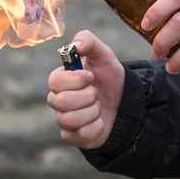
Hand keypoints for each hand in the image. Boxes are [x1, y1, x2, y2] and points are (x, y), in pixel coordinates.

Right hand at [47, 30, 123, 148]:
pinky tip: (100, 121)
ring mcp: (63, 119)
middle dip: (87, 96)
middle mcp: (57, 100)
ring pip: (70, 119)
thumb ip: (88, 41)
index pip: (54, 81)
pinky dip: (96, 126)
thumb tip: (75, 45)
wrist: (124, 102)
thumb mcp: (104, 55)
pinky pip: (80, 134)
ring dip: (93, 111)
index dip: (76, 79)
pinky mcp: (71, 136)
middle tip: (96, 93)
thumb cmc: (109, 77)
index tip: (90, 77)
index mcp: (60, 80)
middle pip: (61, 102)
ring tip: (98, 106)